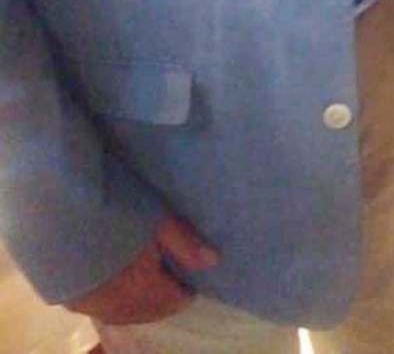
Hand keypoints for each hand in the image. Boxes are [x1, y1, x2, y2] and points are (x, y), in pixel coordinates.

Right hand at [66, 215, 218, 325]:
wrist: (57, 204)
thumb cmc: (116, 205)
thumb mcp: (157, 217)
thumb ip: (185, 243)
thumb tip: (213, 262)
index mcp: (139, 290)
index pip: (170, 303)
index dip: (183, 292)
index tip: (190, 280)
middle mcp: (112, 305)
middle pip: (144, 312)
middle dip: (160, 301)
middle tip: (170, 281)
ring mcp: (85, 303)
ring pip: (118, 314)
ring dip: (135, 304)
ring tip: (144, 283)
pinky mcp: (65, 294)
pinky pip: (95, 308)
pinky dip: (110, 301)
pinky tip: (113, 283)